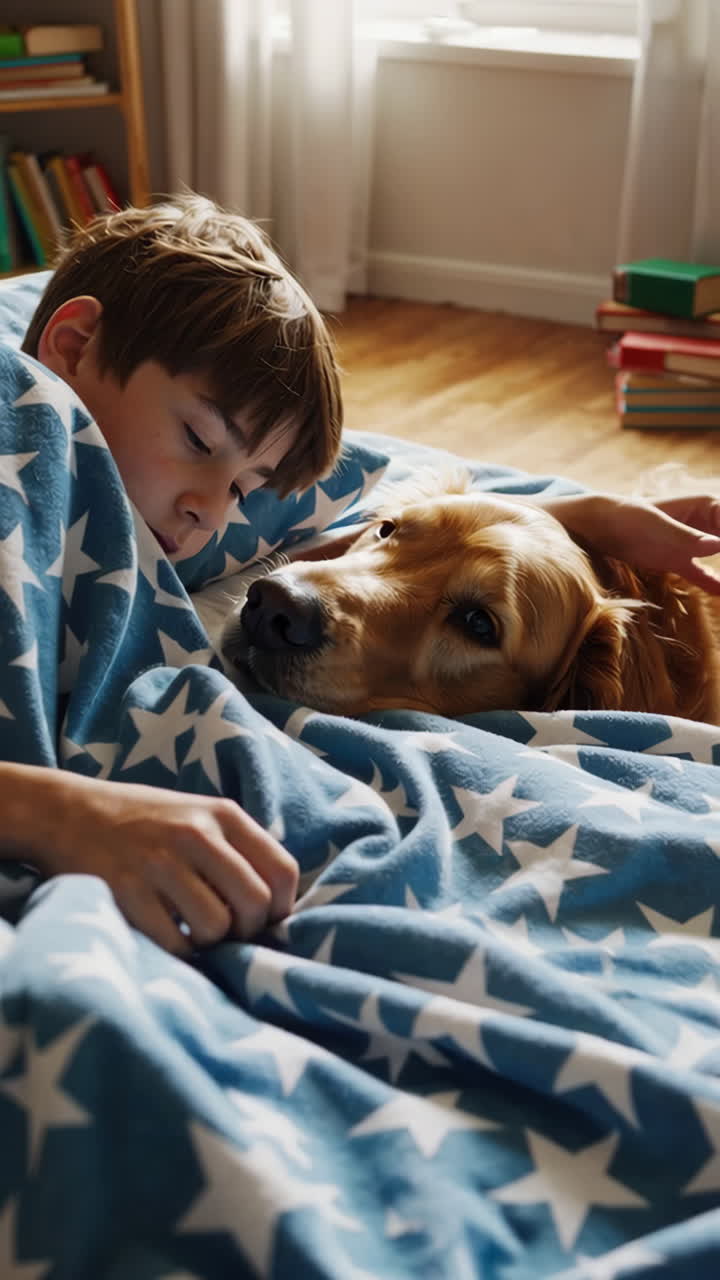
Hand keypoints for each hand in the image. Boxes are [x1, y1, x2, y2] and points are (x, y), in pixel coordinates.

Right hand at [21, 769, 297, 956]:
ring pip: (217, 927)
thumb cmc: (144, 823)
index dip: (282, 907)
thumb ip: (237, 851)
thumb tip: (276, 911)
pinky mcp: (127, 892)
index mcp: (222, 814)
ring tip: (192, 930)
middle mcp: (196, 834)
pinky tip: (166, 934)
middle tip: (227, 933)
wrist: (68, 812)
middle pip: (256, 904)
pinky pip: (175, 943)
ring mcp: (159, 863)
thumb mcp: (198, 816)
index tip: (264, 920)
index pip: (282, 871)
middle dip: (248, 931)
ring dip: (210, 943)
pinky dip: (178, 951)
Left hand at [538, 491, 719, 593]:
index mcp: (705, 507)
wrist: (597, 525)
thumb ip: (689, 539)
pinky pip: (706, 575)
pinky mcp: (678, 561)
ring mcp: (692, 544)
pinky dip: (717, 584)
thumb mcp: (658, 526)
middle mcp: (703, 525)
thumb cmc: (627, 516)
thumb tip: (719, 545)